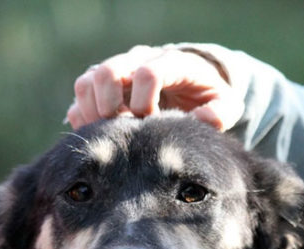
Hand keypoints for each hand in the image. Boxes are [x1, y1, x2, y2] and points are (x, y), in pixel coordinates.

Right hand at [66, 45, 243, 130]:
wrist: (187, 85)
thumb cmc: (205, 96)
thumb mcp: (224, 104)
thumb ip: (220, 113)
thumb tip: (202, 120)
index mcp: (169, 63)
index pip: (147, 73)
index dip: (146, 102)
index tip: (151, 122)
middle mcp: (138, 60)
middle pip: (108, 71)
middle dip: (112, 105)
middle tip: (124, 129)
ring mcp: (116, 71)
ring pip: (87, 82)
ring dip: (92, 111)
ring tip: (110, 133)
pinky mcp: (100, 86)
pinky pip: (79, 97)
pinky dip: (84, 117)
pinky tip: (102, 134)